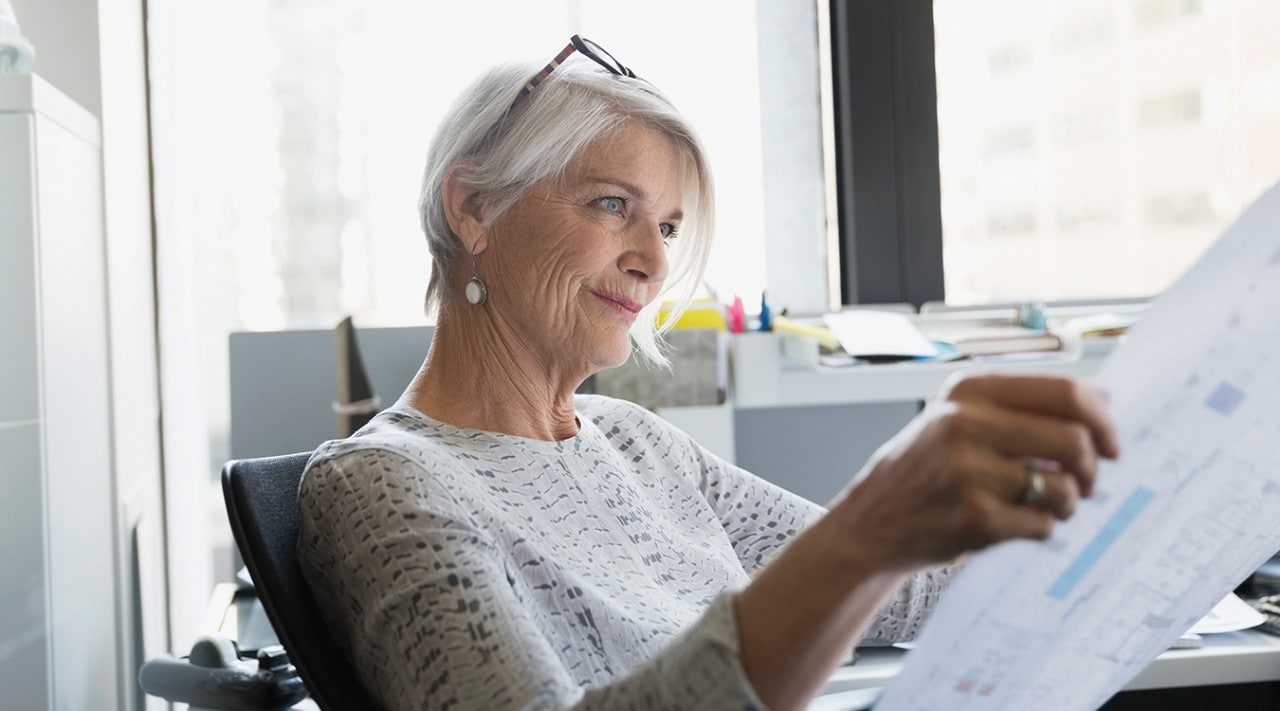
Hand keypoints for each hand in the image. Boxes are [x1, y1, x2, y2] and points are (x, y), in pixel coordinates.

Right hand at [828, 372, 1119, 572]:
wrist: (871, 522)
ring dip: (1068, 503)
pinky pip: (1042, 524)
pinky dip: (1042, 528)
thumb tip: (1103, 401)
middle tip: (1086, 484)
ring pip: (1064, 486)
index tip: (1111, 443)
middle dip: (1093, 467)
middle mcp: (965, 423)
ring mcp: (968, 470)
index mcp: (970, 390)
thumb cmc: (923, 471)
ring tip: (1050, 506)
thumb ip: (1021, 407)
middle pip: (1074, 439)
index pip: (1065, 392)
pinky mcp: (974, 516)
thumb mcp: (958, 420)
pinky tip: (1017, 523)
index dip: (1102, 420)